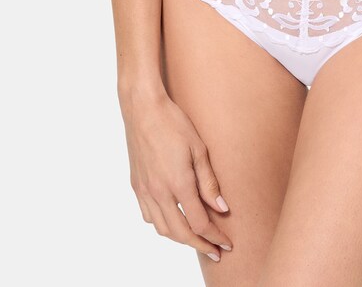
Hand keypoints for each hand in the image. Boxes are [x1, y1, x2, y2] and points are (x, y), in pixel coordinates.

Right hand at [122, 90, 233, 261]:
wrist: (143, 109)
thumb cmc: (173, 123)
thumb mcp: (199, 149)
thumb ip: (209, 182)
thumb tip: (221, 208)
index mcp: (178, 184)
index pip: (199, 223)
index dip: (214, 237)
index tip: (226, 244)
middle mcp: (159, 192)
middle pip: (180, 233)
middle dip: (200, 245)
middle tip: (214, 252)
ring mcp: (145, 190)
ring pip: (162, 228)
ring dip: (180, 238)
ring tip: (196, 238)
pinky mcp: (136, 185)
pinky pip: (148, 215)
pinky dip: (162, 225)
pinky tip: (171, 220)